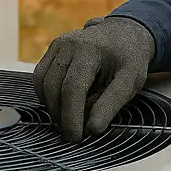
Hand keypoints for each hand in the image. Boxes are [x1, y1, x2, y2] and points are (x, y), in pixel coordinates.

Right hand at [32, 16, 155, 142]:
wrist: (124, 33)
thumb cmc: (129, 59)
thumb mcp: (130, 82)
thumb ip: (111, 105)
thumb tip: (92, 129)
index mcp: (91, 50)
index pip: (73, 89)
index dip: (71, 117)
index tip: (76, 137)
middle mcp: (69, 44)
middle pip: (54, 88)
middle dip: (61, 116)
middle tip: (73, 134)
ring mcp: (58, 44)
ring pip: (43, 84)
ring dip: (53, 107)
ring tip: (69, 120)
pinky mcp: (52, 49)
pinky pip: (40, 77)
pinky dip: (48, 95)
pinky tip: (63, 104)